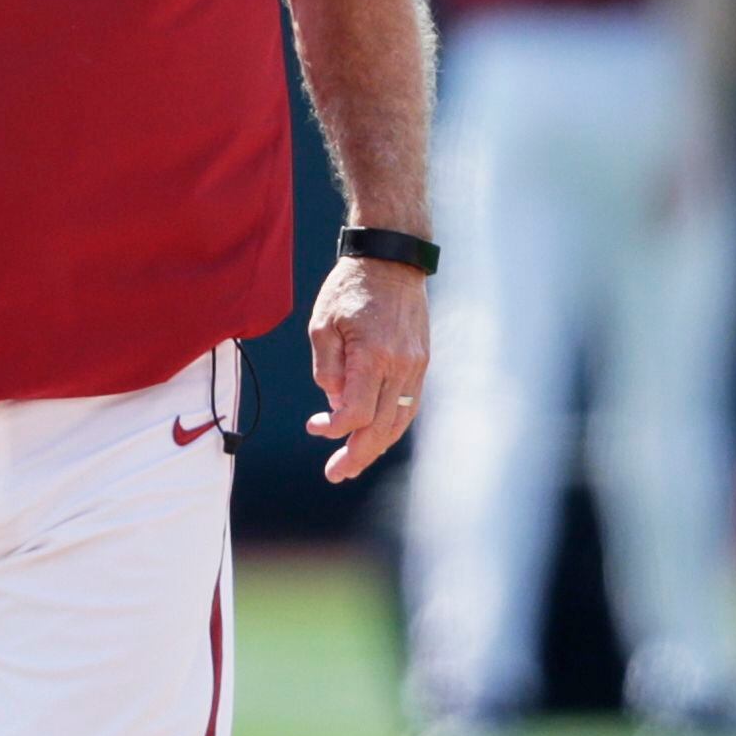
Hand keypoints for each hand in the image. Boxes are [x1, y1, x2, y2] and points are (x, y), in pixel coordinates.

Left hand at [305, 255, 428, 483]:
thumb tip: (335, 404)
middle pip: (381, 426)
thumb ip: (327, 368)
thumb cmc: (350, 289)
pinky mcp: (421, 363)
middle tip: (336, 474)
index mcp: (373, 356)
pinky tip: (375, 437)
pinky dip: (392, 426)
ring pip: (400, 421)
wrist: (392, 261)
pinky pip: (409, 405)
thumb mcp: (322, 324)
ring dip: (377, 447)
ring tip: (353, 464)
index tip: (313, 426)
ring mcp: (416, 366)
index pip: (356, 412)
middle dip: (357, 455)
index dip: (333, 429)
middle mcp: (401, 366)